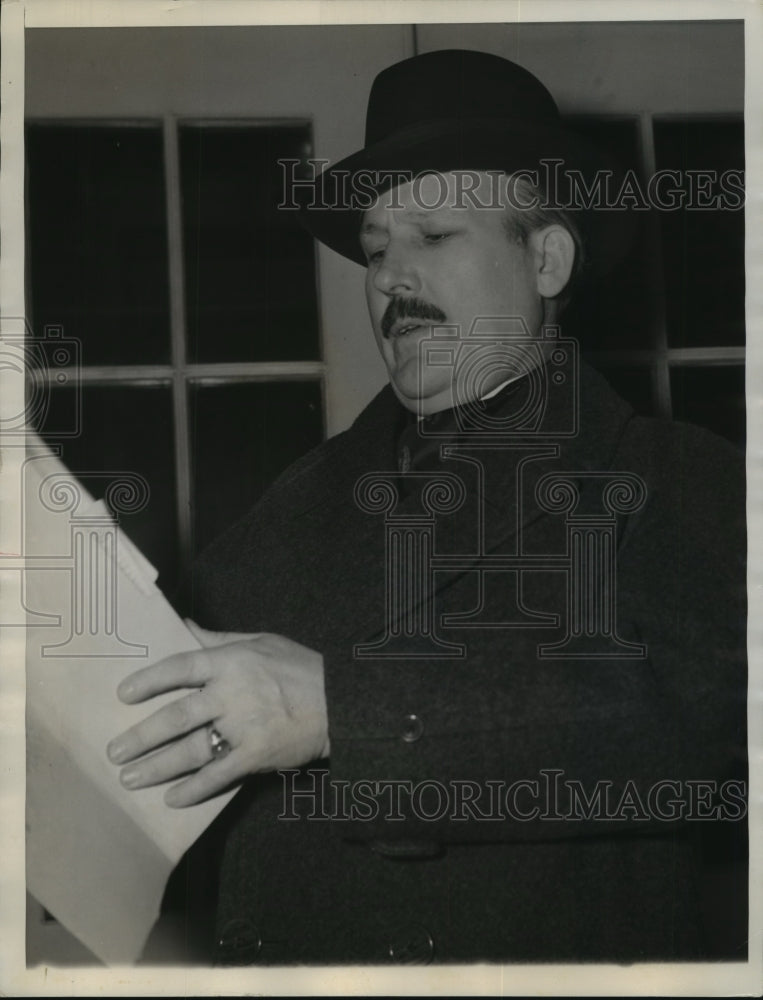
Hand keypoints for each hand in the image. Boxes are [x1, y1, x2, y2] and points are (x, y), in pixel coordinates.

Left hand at [106, 624, 329, 807]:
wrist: (340, 702)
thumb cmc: (300, 668)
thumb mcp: (262, 641)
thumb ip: (220, 638)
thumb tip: (186, 625)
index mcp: (230, 661)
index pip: (180, 667)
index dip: (149, 680)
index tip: (123, 694)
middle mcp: (231, 694)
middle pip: (176, 717)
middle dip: (141, 736)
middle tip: (114, 750)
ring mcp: (243, 727)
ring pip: (191, 750)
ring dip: (157, 766)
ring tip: (130, 778)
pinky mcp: (256, 755)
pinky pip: (218, 775)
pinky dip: (193, 789)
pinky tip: (172, 798)